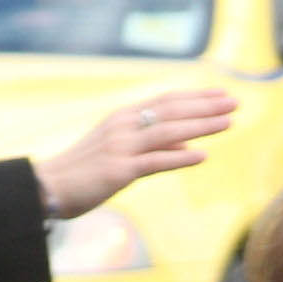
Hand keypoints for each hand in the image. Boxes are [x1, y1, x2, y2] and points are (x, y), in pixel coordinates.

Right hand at [34, 85, 239, 221]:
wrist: (48, 187)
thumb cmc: (83, 172)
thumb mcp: (120, 153)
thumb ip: (154, 149)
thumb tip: (188, 149)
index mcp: (123, 118)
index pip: (165, 101)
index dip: (196, 97)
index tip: (221, 94)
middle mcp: (124, 126)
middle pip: (171, 111)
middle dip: (205, 107)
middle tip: (235, 102)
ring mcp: (121, 147)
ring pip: (168, 133)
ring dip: (200, 127)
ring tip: (228, 122)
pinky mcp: (118, 171)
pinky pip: (154, 163)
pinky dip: (179, 159)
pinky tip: (202, 156)